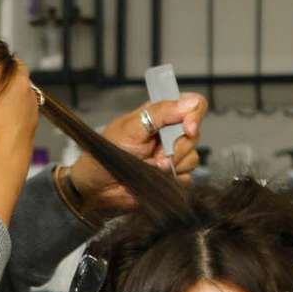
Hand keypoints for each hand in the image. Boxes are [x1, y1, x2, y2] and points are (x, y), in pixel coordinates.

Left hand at [67, 95, 204, 216]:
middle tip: (157, 157)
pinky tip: (156, 179)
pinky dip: (173, 180)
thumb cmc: (107, 154)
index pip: (193, 105)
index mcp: (161, 115)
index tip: (188, 129)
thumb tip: (190, 104)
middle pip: (195, 134)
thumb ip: (160, 113)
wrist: (97, 188)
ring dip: (173, 165)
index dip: (195, 116)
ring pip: (192, 158)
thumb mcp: (131, 127)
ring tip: (151, 168)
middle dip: (178, 148)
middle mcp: (169, 134)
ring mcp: (172, 157)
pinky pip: (187, 178)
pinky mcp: (172, 178)